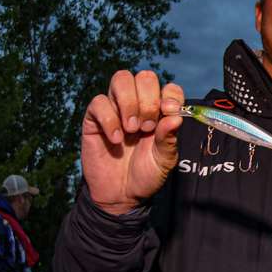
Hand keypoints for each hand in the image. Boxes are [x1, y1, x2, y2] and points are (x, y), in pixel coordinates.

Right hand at [81, 70, 184, 214]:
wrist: (121, 195)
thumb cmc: (146, 174)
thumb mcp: (164, 160)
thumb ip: (169, 139)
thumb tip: (176, 117)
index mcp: (161, 112)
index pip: (169, 87)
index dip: (170, 95)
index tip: (168, 112)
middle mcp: (139, 105)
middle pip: (145, 77)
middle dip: (148, 100)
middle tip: (147, 127)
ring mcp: (116, 109)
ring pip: (121, 79)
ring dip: (129, 102)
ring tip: (131, 129)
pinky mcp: (95, 119)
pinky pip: (98, 102)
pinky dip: (109, 119)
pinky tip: (116, 139)